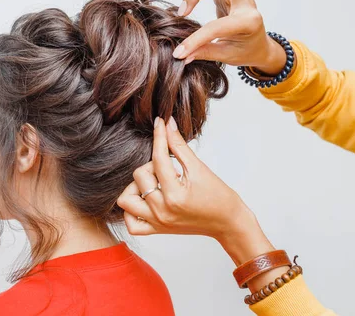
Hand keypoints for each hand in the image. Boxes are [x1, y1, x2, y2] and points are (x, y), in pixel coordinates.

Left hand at [117, 116, 286, 290]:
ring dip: (135, 187)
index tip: (159, 124)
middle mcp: (162, 210)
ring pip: (126, 200)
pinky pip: (130, 224)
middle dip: (151, 165)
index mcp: (175, 195)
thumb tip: (168, 124)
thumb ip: (180, 146)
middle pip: (138, 176)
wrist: (228, 222)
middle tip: (168, 167)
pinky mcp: (157, 229)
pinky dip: (131, 211)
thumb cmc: (219, 197)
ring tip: (153, 183)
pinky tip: (144, 199)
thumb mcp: (199, 168)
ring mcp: (157, 222)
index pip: (159, 159)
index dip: (159, 137)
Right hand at [172, 0, 285, 74]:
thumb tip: (181, 56)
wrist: (259, 45)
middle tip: (182, 11)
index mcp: (248, 23)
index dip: (194, 40)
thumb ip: (204, 53)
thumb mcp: (226, 56)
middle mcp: (246, 4)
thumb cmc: (245, 51)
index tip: (179, 52)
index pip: (216, 27)